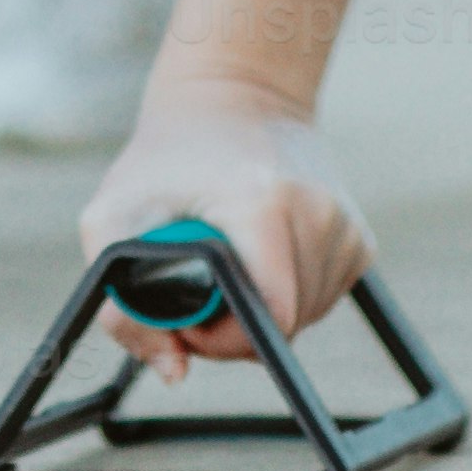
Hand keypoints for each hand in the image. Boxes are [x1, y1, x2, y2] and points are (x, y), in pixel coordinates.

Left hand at [75, 88, 369, 377]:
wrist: (235, 98)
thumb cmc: (165, 162)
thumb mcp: (112, 220)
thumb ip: (122, 308)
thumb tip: (175, 373)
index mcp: (262, 205)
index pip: (267, 318)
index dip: (222, 336)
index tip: (190, 314)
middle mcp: (318, 213)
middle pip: (285, 325)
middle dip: (236, 328)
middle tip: (200, 289)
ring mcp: (345, 226)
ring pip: (306, 318)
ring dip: (262, 313)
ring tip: (229, 266)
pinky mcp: (359, 238)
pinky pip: (323, 300)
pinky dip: (289, 296)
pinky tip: (261, 258)